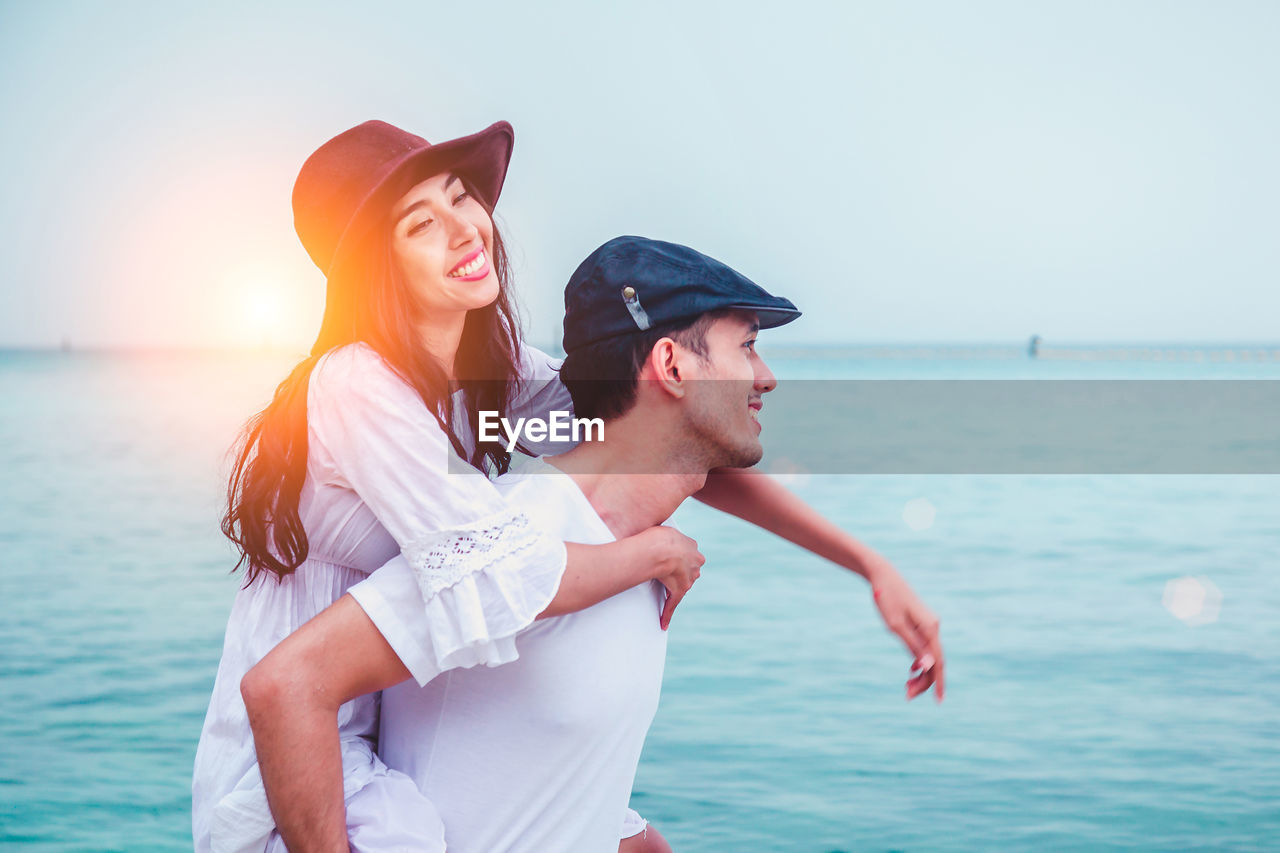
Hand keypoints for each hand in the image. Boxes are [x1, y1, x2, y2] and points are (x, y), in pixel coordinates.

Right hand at [642, 525, 704, 629]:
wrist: (660, 549)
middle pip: (688, 571)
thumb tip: (661, 535)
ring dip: (672, 588)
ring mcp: (687, 579)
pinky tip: (664, 623)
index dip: (681, 558)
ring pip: (682, 585)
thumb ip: (670, 536)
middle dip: (679, 573)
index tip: (674, 559)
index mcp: (694, 549)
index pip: (690, 556)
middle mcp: (695, 565)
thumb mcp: (669, 530)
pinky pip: (672, 604)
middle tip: (665, 571)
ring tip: (660, 588)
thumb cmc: (661, 537)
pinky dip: (667, 614)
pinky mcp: (678, 591)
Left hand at [866, 559, 944, 702]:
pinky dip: (920, 661)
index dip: (939, 684)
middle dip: (924, 681)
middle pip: (935, 661)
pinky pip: (926, 647)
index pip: (938, 663)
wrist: (883, 576)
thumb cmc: (886, 599)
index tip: (939, 702)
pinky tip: (912, 670)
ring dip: (921, 672)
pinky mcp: (922, 622)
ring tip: (907, 687)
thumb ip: (913, 646)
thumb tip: (928, 666)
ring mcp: (929, 624)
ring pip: (930, 655)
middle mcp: (933, 627)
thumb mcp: (895, 625)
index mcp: (930, 628)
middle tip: (907, 695)